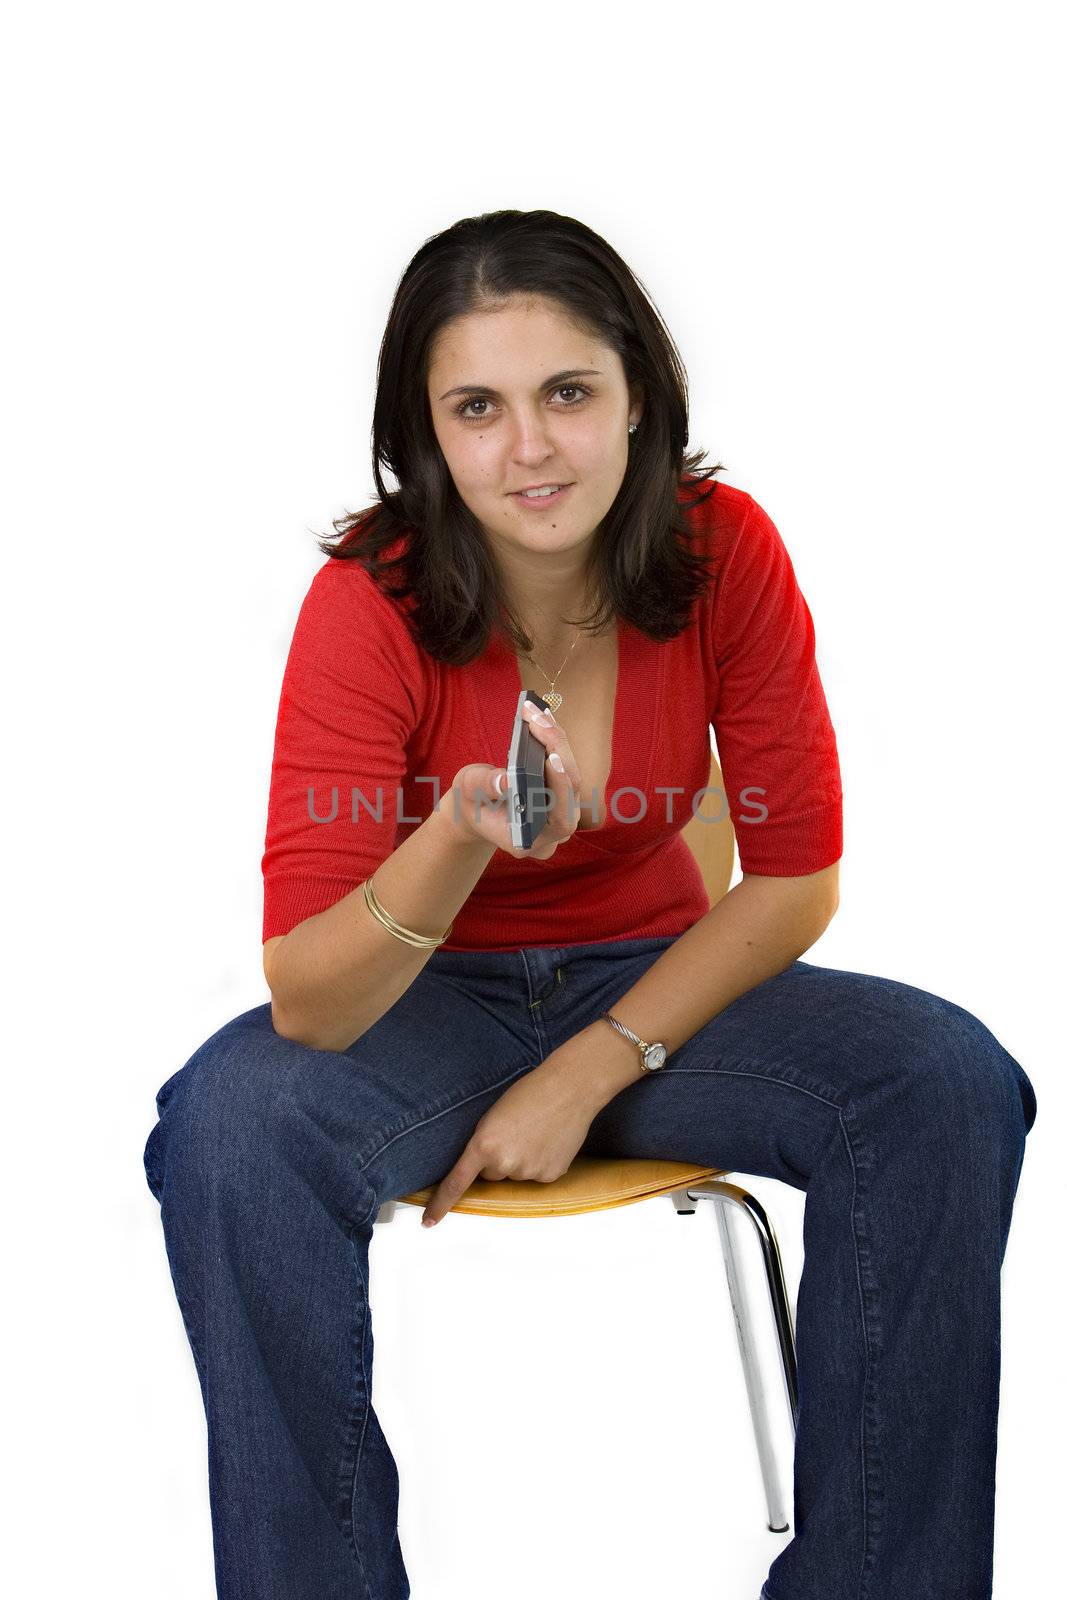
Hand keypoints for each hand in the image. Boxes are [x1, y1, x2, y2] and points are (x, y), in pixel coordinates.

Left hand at [421, 1048, 600, 1225]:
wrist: (569, 1088)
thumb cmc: (528, 1093)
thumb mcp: (493, 1116)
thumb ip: (483, 1143)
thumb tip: (482, 1168)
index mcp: (483, 1145)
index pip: (456, 1183)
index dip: (440, 1204)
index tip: (428, 1222)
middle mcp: (504, 1163)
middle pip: (491, 1175)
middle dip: (497, 1159)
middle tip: (514, 1133)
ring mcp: (529, 1172)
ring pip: (515, 1175)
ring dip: (520, 1160)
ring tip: (535, 1132)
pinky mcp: (550, 1175)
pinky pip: (536, 1176)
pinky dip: (540, 1162)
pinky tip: (549, 1141)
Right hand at [446, 700, 582, 859]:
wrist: (479, 808)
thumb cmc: (472, 804)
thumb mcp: (468, 794)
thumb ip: (484, 788)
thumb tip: (506, 781)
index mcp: (529, 841)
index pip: (559, 819)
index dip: (560, 789)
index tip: (551, 758)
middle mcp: (553, 830)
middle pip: (570, 789)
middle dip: (555, 750)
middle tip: (537, 720)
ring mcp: (561, 811)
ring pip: (570, 773)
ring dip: (554, 740)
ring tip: (536, 712)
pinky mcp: (562, 792)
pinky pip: (565, 764)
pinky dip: (553, 739)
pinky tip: (542, 716)